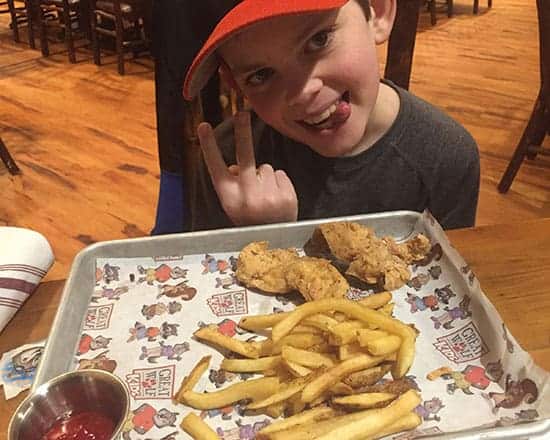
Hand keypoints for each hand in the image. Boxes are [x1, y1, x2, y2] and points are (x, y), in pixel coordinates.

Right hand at [198, 111, 297, 225]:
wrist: (274, 242)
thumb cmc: (250, 219)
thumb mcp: (233, 205)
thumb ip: (231, 184)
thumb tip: (236, 166)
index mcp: (229, 198)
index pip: (216, 167)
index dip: (209, 145)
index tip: (204, 126)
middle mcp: (247, 196)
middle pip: (245, 156)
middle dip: (242, 132)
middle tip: (242, 114)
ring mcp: (268, 196)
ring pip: (265, 167)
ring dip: (265, 176)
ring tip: (265, 196)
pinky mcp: (286, 195)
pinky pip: (279, 174)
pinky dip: (278, 182)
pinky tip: (276, 197)